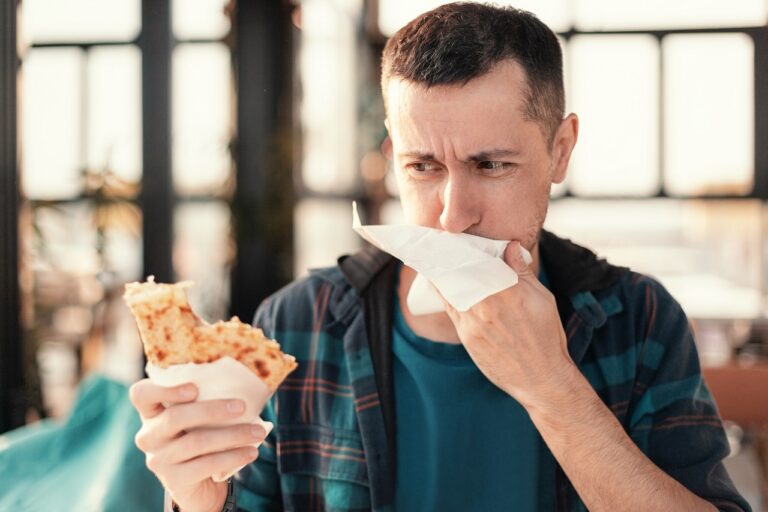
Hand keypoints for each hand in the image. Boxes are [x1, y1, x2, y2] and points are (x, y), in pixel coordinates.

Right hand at [129, 380, 265, 511]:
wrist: (199, 483)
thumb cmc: (201, 436)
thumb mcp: (198, 418)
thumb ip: (207, 398)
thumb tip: (246, 380)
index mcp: (151, 413)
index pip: (141, 394)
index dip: (163, 389)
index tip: (194, 388)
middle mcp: (149, 436)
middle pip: (175, 417)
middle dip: (212, 409)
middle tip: (242, 406)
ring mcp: (159, 460)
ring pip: (196, 441)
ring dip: (233, 435)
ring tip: (258, 431)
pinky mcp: (174, 480)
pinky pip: (206, 465)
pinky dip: (233, 456)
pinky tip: (252, 451)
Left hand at [440, 241, 577, 406]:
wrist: (541, 378)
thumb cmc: (547, 337)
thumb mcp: (543, 299)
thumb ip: (522, 272)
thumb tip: (510, 246)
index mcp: (508, 290)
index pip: (478, 260)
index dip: (463, 248)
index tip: (454, 237)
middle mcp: (487, 303)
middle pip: (460, 272)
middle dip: (449, 258)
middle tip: (437, 243)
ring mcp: (474, 321)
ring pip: (450, 289)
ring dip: (441, 274)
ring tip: (435, 260)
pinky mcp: (467, 336)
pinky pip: (450, 308)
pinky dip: (443, 293)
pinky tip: (438, 284)